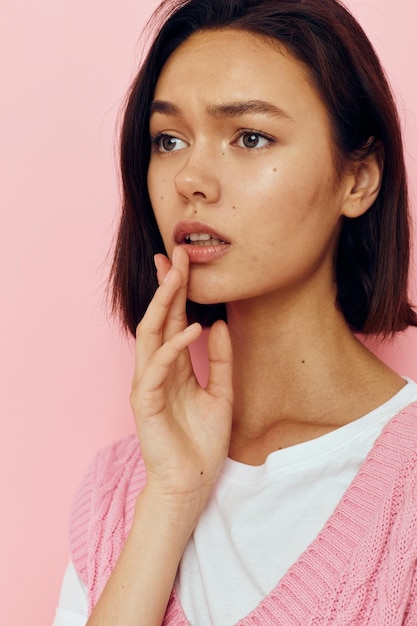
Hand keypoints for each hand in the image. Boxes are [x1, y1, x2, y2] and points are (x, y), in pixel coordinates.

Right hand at [130, 246, 232, 526]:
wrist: (191, 480)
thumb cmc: (202, 440)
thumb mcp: (221, 393)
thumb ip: (220, 360)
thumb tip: (217, 324)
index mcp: (174, 366)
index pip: (173, 320)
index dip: (178, 290)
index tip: (185, 260)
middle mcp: (158, 369)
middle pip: (159, 318)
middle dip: (168, 285)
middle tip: (176, 253)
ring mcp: (148, 384)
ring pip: (150, 334)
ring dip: (163, 304)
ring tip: (177, 277)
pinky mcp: (144, 402)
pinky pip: (157, 367)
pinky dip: (173, 346)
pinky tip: (192, 327)